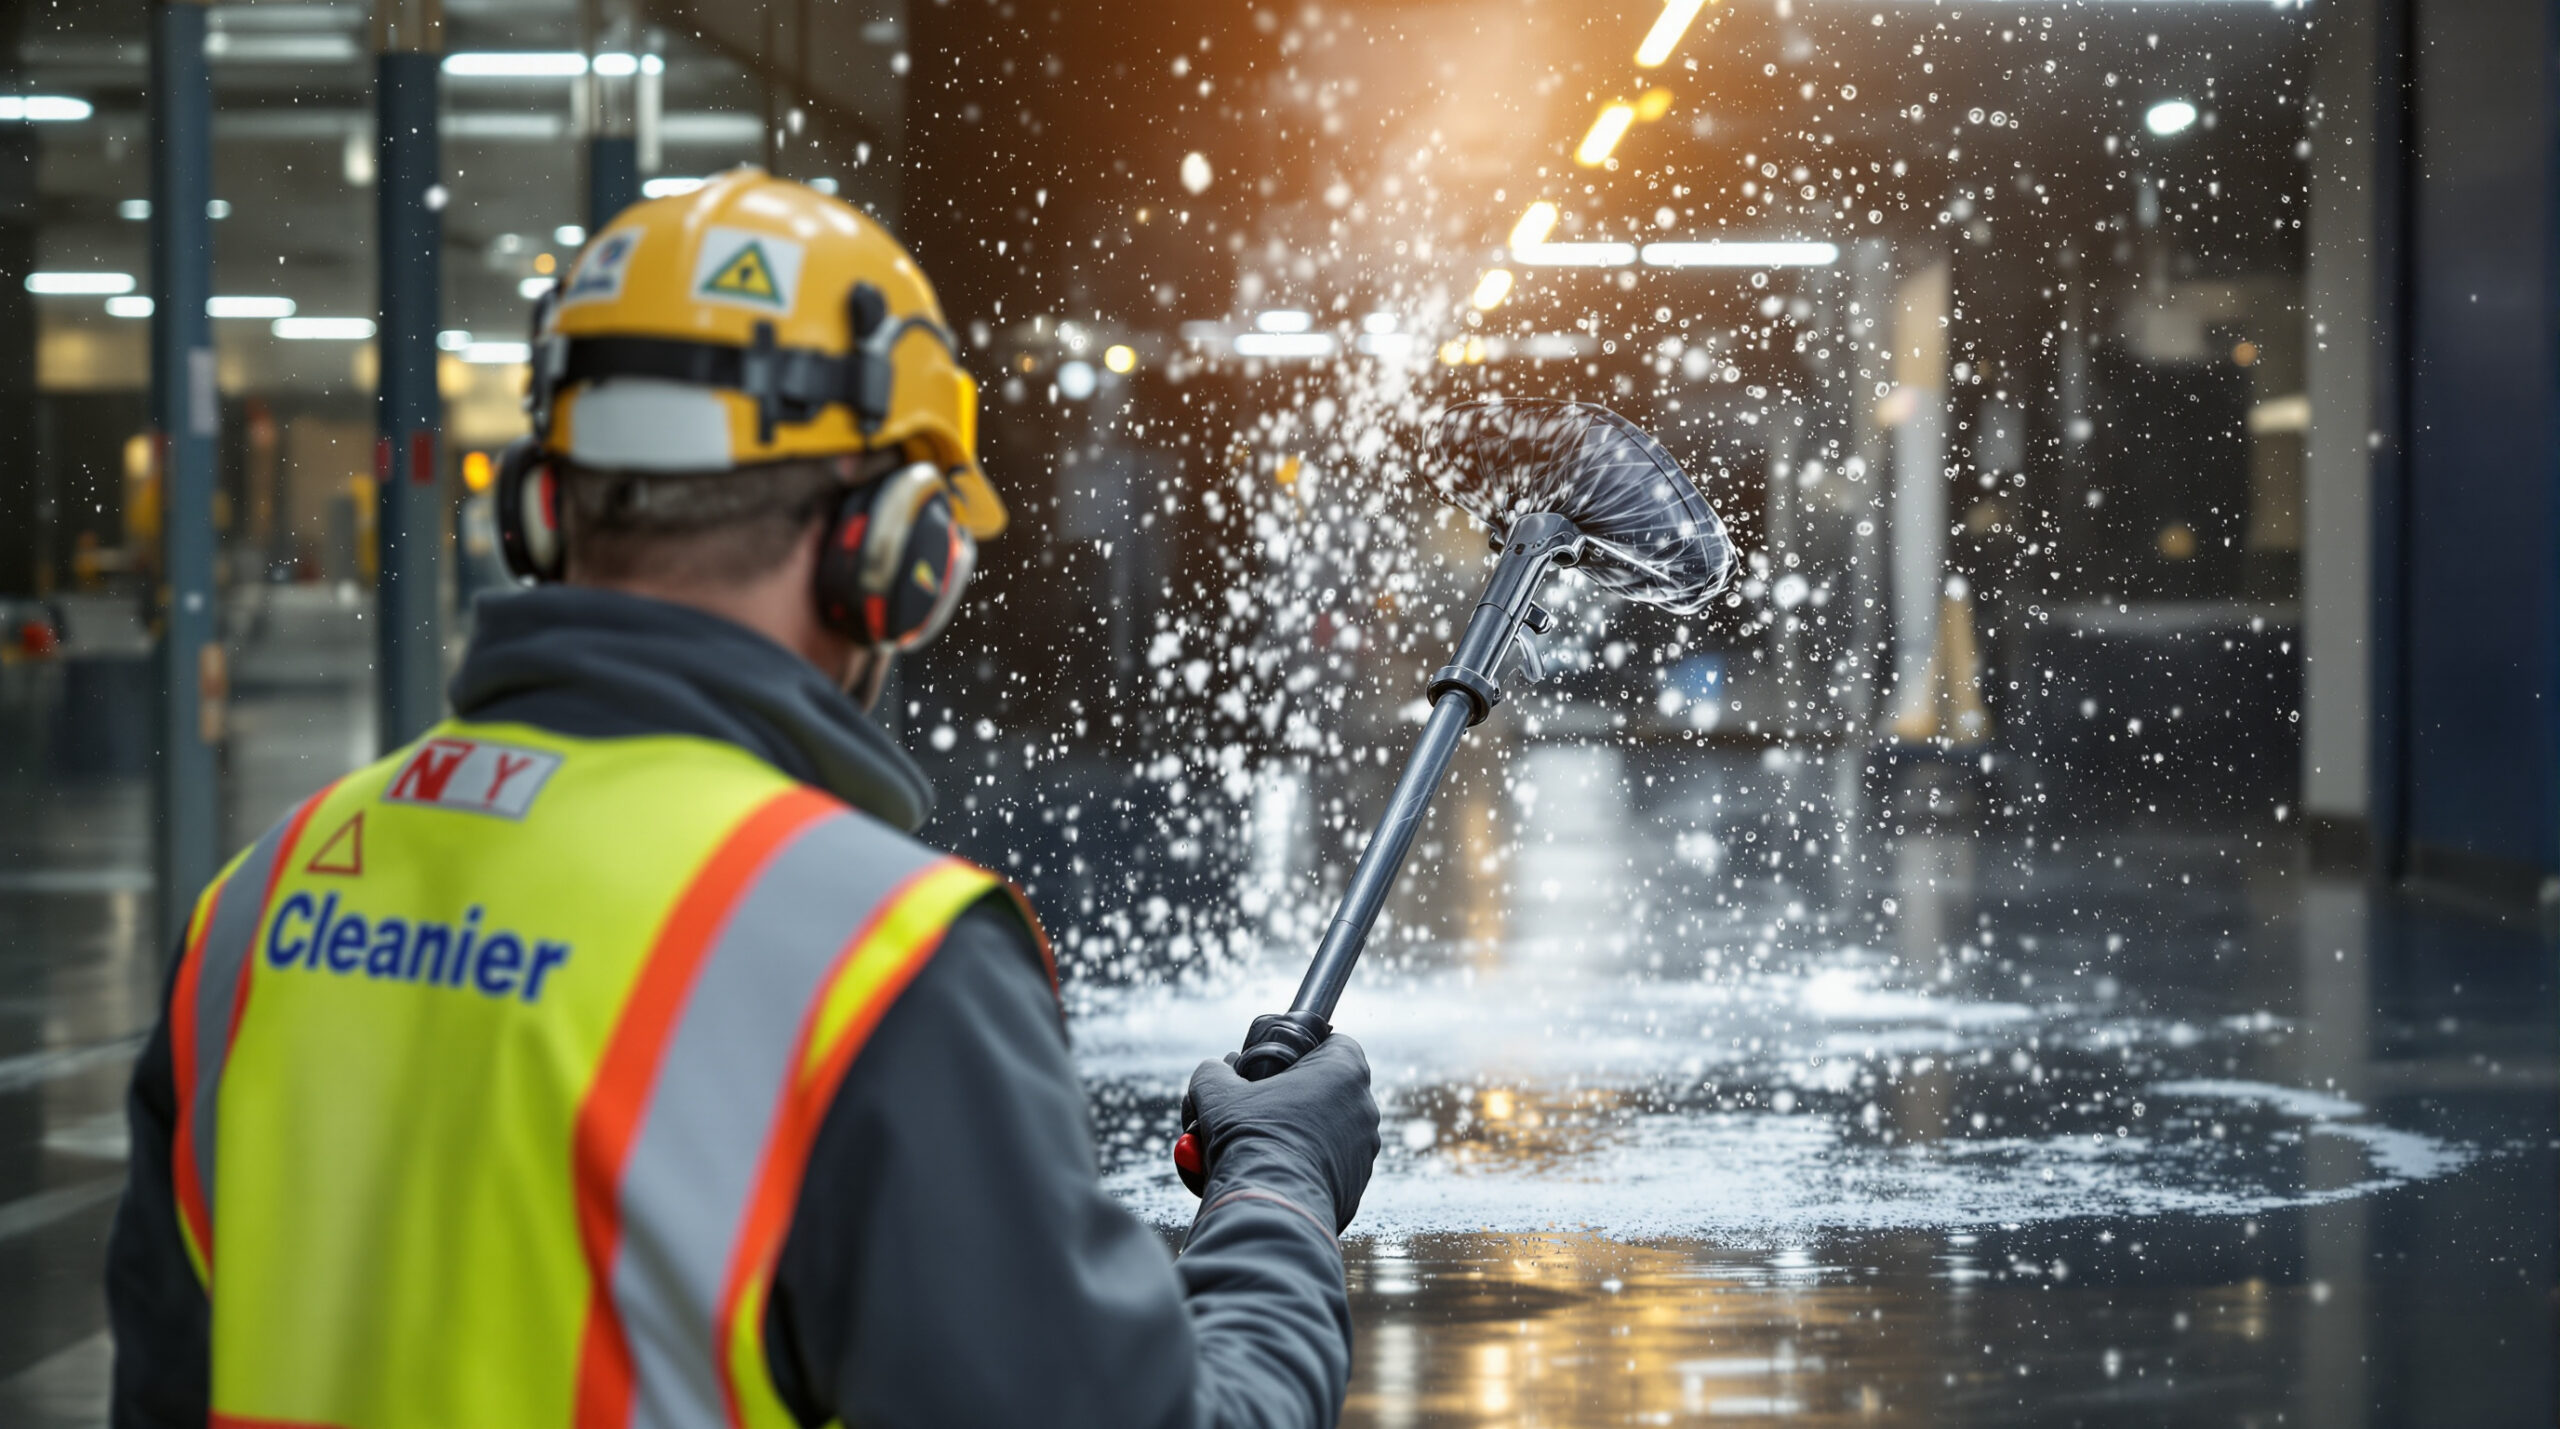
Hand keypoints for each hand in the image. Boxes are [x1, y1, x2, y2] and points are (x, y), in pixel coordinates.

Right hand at [1181, 1034, 1380, 1232]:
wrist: (1267, 1208)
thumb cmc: (1249, 1141)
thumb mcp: (1217, 1093)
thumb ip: (1215, 1072)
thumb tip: (1214, 1072)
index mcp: (1344, 1072)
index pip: (1335, 1043)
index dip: (1305, 1051)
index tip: (1279, 1066)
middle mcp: (1364, 1108)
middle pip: (1330, 1089)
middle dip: (1297, 1097)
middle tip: (1262, 1107)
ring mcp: (1364, 1150)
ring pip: (1331, 1130)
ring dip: (1302, 1133)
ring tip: (1262, 1145)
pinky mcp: (1356, 1185)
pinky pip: (1330, 1167)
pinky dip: (1306, 1167)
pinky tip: (1274, 1173)